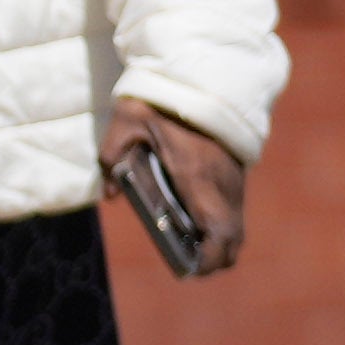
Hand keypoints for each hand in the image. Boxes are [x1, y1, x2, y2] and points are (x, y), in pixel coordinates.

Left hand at [109, 99, 251, 278]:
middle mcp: (223, 183)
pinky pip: (233, 211)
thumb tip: (108, 193)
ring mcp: (234, 179)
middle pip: (233, 239)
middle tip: (186, 264)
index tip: (190, 270)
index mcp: (198, 175)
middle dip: (214, 258)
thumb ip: (112, 156)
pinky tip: (193, 226)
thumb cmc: (164, 100)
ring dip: (217, 243)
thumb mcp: (127, 122)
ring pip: (236, 227)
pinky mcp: (236, 173)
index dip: (210, 258)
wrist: (204, 74)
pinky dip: (220, 226)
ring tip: (187, 248)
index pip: (219, 232)